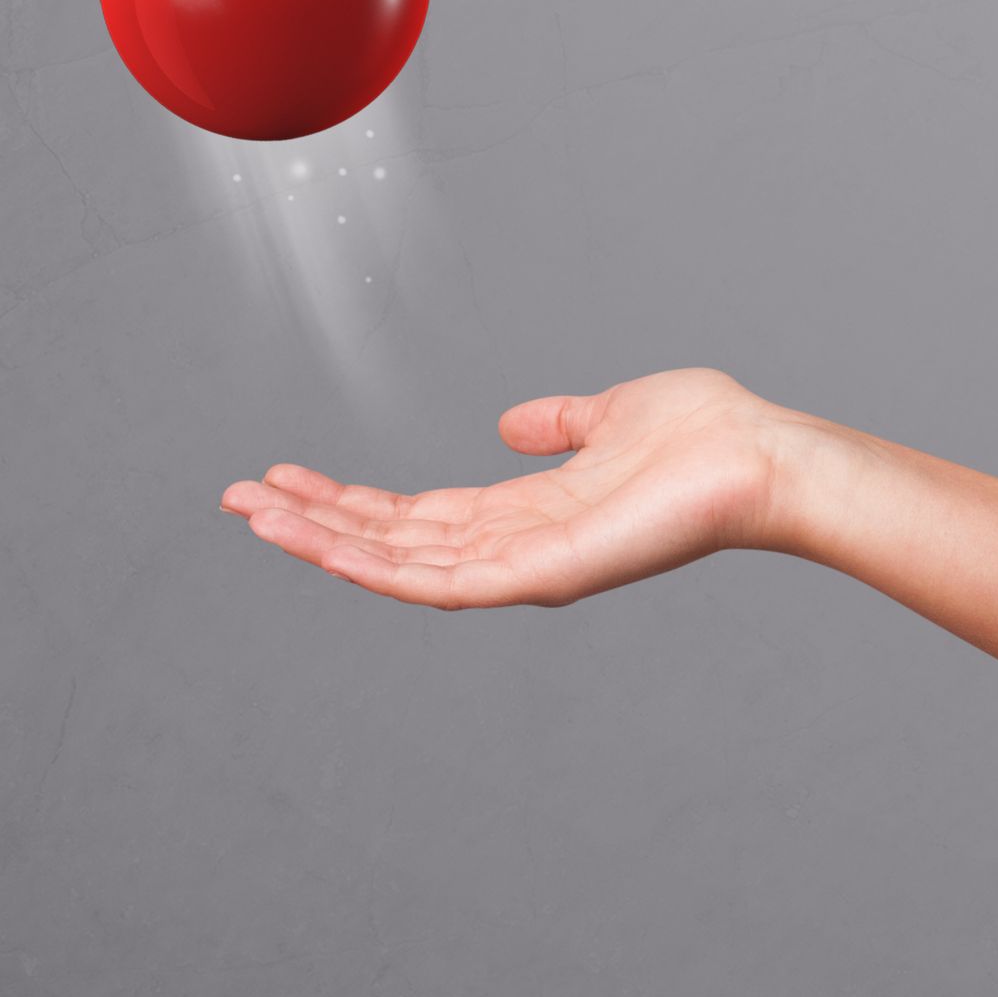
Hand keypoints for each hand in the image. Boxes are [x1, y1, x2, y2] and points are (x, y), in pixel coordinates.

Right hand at [220, 363, 804, 609]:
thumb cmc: (704, 436)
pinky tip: (320, 544)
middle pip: (390, 541)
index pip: (414, 514)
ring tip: (251, 515)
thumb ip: (559, 423)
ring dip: (320, 542)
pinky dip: (376, 565)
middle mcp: (513, 547)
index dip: (347, 500)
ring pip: (398, 564)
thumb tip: (513, 422)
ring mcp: (524, 568)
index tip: (282, 477)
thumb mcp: (609, 415)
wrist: (763, 455)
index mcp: (523, 511)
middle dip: (310, 522)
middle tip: (234, 497)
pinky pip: (441, 580)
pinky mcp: (542, 575)